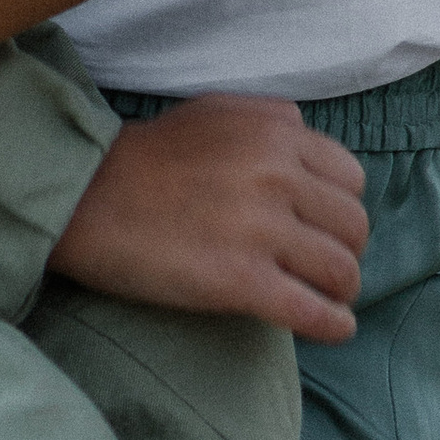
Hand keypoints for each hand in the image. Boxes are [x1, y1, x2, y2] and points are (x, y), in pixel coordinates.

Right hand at [48, 99, 367, 340]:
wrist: (85, 197)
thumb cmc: (147, 157)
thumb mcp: (215, 112)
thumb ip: (270, 121)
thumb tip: (308, 140)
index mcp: (276, 133)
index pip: (351, 179)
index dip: (340, 208)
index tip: (324, 227)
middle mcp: (277, 176)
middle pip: (353, 227)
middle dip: (345, 251)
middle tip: (323, 268)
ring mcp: (261, 229)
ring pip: (342, 270)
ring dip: (341, 291)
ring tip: (327, 299)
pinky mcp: (240, 281)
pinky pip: (313, 311)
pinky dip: (333, 325)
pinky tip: (333, 327)